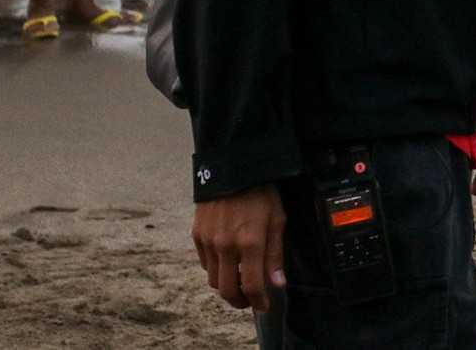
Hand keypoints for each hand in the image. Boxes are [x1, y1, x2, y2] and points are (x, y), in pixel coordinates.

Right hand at [193, 184, 285, 311]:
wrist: (234, 168)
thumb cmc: (261, 192)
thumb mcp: (277, 220)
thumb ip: (275, 254)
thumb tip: (277, 283)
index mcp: (250, 242)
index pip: (251, 285)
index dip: (258, 301)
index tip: (264, 306)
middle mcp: (226, 245)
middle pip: (227, 290)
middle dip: (239, 301)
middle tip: (250, 300)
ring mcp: (209, 241)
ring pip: (213, 279)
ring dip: (227, 287)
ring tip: (239, 283)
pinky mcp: (197, 235)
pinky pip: (205, 263)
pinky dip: (216, 270)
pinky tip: (227, 264)